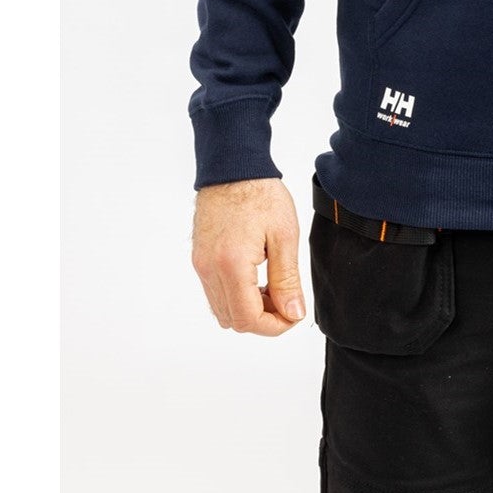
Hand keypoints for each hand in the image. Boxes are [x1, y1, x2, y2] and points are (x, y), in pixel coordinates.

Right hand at [191, 177, 308, 335]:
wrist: (233, 166)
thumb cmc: (260, 193)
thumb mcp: (284, 235)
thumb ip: (287, 279)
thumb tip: (293, 314)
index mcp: (231, 265)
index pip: (247, 319)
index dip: (274, 326)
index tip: (293, 314)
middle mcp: (209, 269)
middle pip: (233, 320)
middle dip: (262, 319)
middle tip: (286, 299)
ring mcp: (201, 264)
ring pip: (222, 309)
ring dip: (248, 308)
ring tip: (273, 286)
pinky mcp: (199, 258)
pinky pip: (214, 292)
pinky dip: (235, 295)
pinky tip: (256, 276)